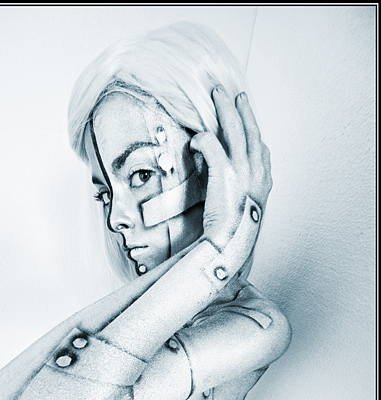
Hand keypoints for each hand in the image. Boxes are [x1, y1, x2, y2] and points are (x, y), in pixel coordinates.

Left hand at [190, 87, 271, 248]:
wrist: (228, 245)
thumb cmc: (231, 232)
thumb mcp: (239, 207)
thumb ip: (233, 188)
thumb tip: (216, 172)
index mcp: (263, 182)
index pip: (261, 150)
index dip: (254, 132)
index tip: (248, 120)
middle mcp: (257, 172)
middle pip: (250, 132)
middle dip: (242, 110)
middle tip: (235, 95)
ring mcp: (243, 170)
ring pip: (234, 130)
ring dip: (225, 110)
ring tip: (218, 95)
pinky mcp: (225, 172)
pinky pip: (212, 145)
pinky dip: (202, 139)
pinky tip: (195, 138)